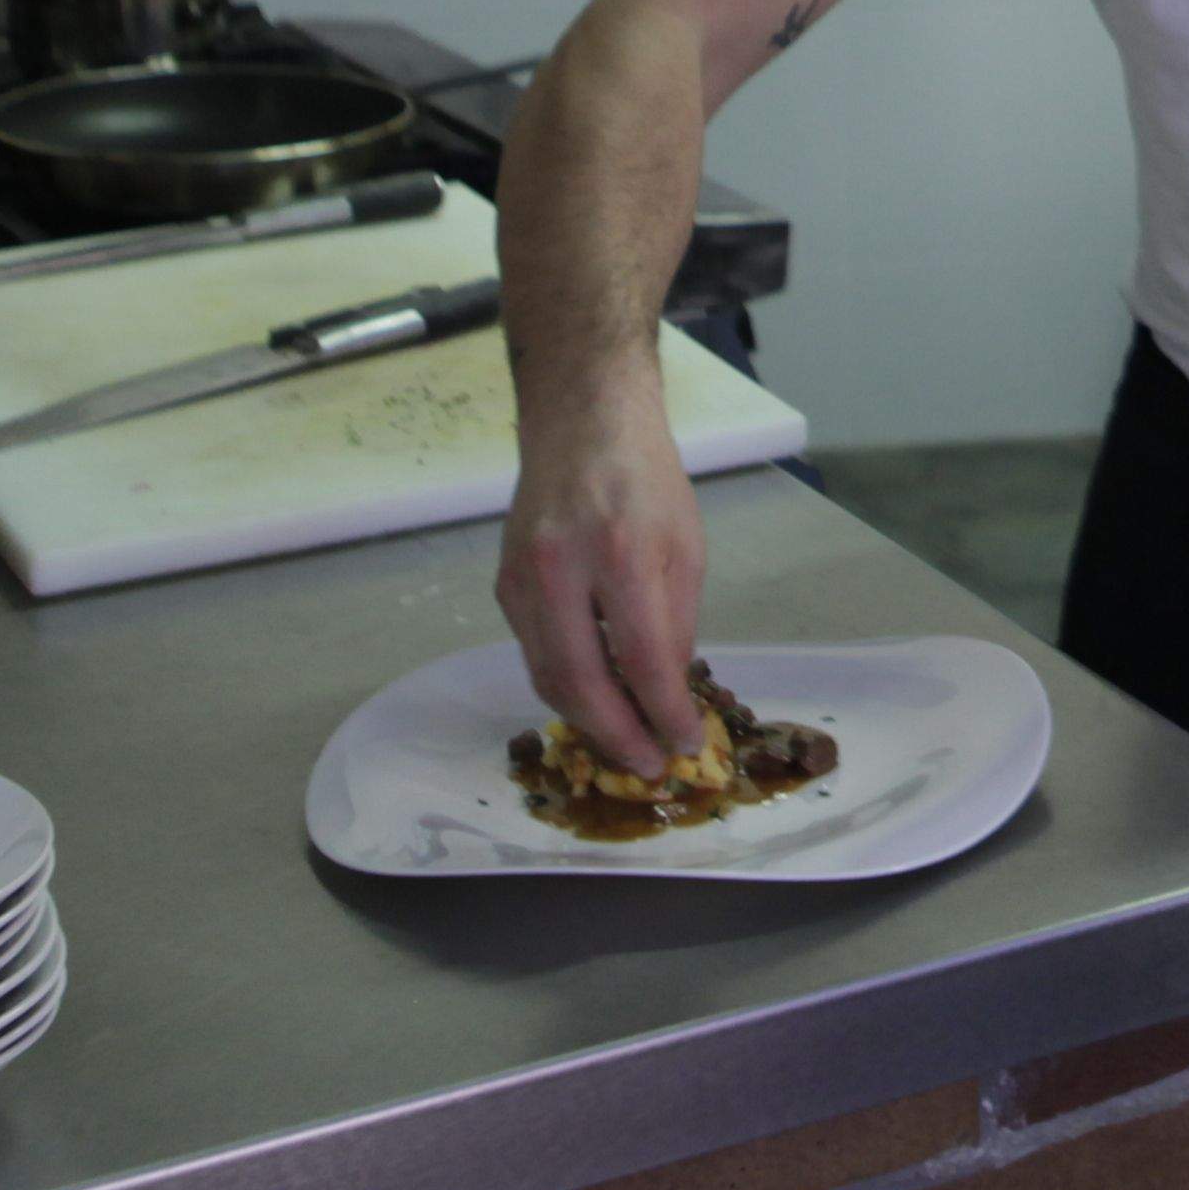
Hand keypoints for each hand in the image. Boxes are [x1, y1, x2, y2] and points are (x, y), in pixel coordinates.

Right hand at [495, 394, 707, 778]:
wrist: (582, 423)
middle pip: (580, 683)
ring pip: (548, 676)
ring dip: (587, 719)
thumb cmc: (647, 480)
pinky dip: (565, 684)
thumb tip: (667, 695)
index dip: (663, 714)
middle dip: (617, 737)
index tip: (685, 746)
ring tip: (625, 741)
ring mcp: (521, 579)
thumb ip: (675, 624)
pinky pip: (534, 651)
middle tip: (647, 766)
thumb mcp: (686, 547)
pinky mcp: (502, 585)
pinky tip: (595, 696)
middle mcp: (559, 570)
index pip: (641, 660)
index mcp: (619, 554)